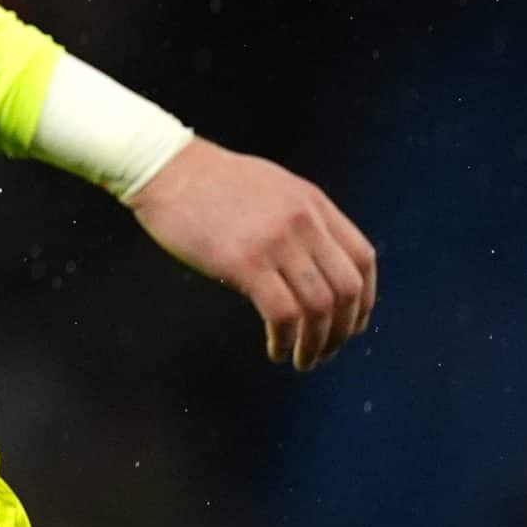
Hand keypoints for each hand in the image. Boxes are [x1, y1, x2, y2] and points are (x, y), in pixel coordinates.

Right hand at [126, 136, 377, 371]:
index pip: (362, 258)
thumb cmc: (206, 180)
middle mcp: (303, 222)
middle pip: (346, 289)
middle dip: (343, 330)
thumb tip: (314, 260)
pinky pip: (283, 313)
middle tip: (327, 351)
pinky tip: (276, 349)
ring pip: (319, 307)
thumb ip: (299, 218)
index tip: (353, 324)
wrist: (161, 166)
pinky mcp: (244, 261)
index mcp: (312, 203)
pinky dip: (286, 340)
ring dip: (316, 343)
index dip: (365, 299)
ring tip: (304, 359)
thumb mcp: (270, 187)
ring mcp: (275, 241)